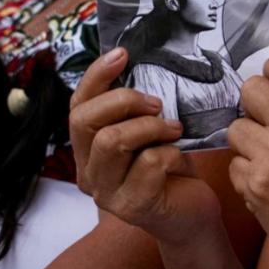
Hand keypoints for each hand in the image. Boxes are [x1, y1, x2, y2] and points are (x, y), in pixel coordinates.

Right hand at [69, 48, 220, 242]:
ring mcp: (106, 192)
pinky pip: (148, 163)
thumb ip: (134, 111)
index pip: (77, 106)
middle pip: (85, 121)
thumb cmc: (169, 169)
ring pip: (113, 141)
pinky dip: (170, 153)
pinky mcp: (132, 206)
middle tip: (158, 105)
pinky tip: (178, 160)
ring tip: (173, 130)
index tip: (122, 54)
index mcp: (87, 150)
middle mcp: (87, 172)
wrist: (192, 214)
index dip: (95, 77)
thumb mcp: (148, 133)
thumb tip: (136, 65)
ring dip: (150, 127)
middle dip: (124, 102)